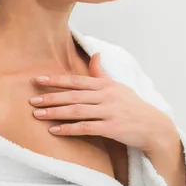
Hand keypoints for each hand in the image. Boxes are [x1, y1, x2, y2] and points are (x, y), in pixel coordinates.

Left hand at [28, 53, 173, 153]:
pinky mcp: (112, 128)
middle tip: (31, 100)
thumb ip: (102, 74)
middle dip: (51, 97)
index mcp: (106, 85)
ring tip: (37, 115)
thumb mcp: (119, 86)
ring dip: (55, 113)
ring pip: (77, 111)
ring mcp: (109, 112)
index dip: (56, 79)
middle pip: (73, 95)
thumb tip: (95, 55)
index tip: (38, 79)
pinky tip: (55, 131)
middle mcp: (106, 96)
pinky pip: (86, 128)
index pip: (76, 80)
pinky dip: (69, 129)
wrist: (154, 127)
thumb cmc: (134, 107)